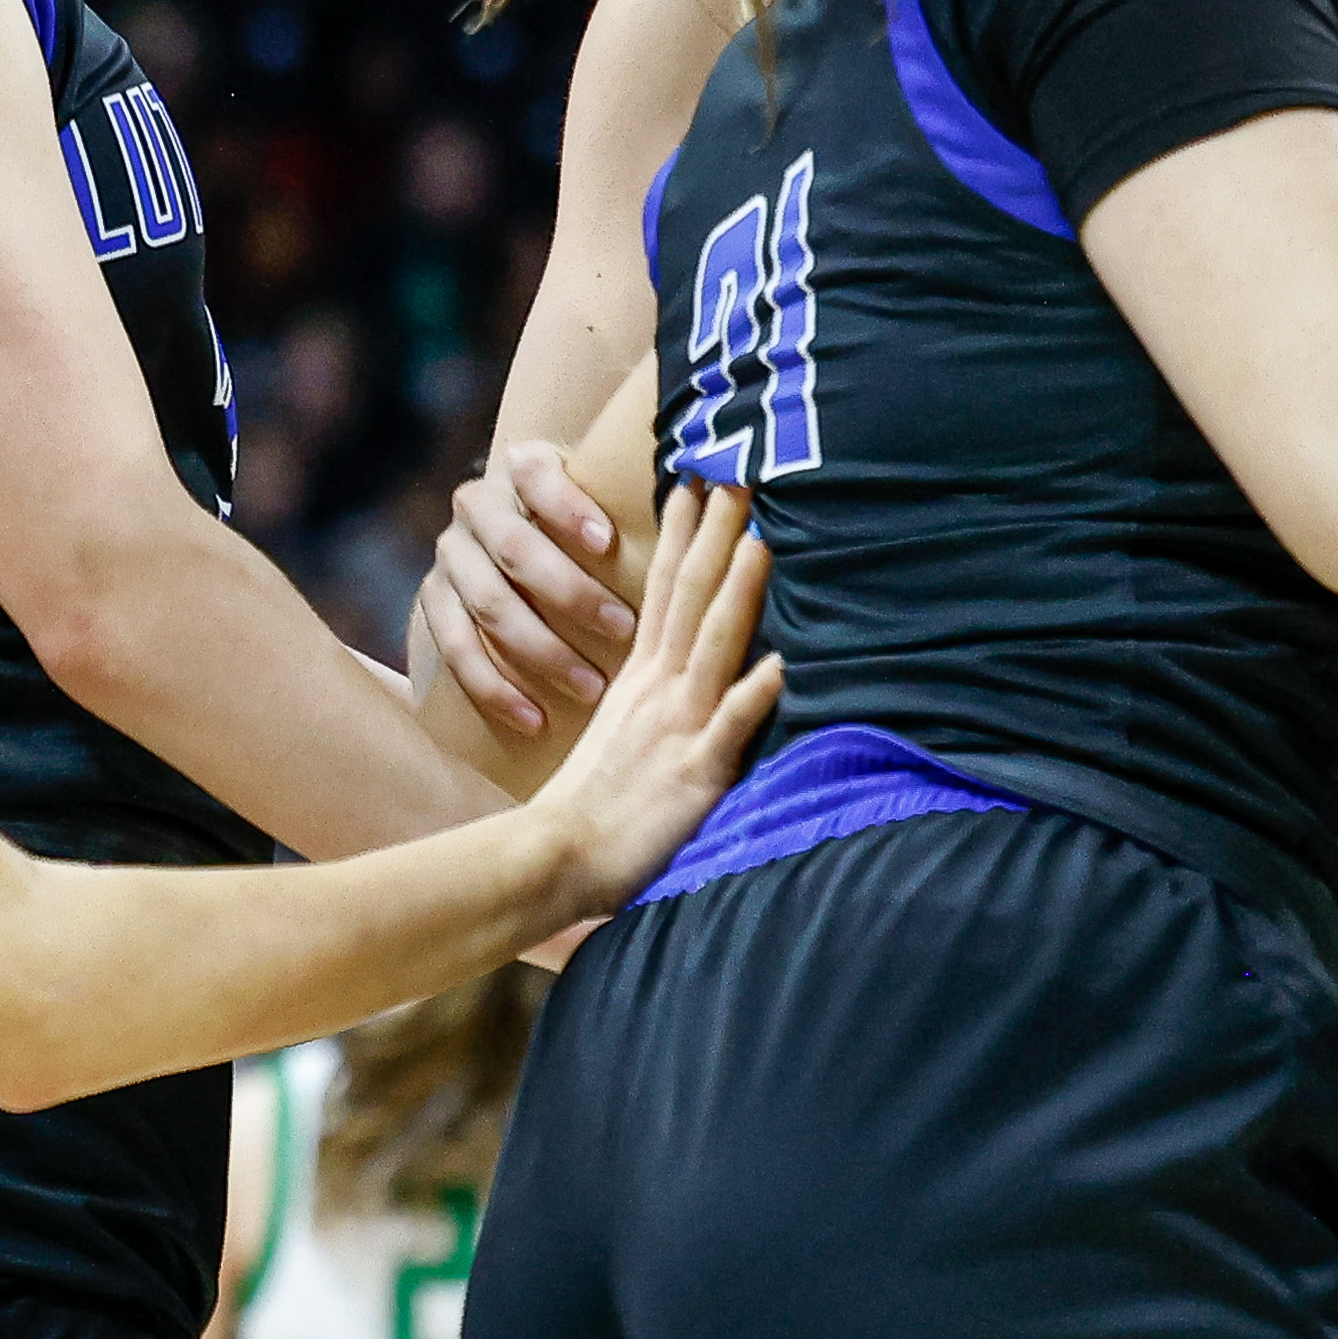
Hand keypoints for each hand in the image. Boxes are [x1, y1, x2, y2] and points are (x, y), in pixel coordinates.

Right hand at [418, 438, 635, 736]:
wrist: (507, 545)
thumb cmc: (585, 525)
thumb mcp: (601, 494)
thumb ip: (636, 498)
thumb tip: (709, 494)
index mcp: (518, 468)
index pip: (535, 476)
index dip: (566, 506)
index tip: (606, 541)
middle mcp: (475, 506)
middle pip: (515, 548)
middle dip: (569, 592)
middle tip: (622, 628)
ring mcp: (450, 557)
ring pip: (489, 605)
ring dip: (542, 651)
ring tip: (591, 685)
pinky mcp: (433, 604)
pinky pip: (457, 651)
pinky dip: (495, 688)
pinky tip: (534, 718)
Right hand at [526, 482, 782, 920]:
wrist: (556, 860)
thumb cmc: (590, 806)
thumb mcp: (620, 729)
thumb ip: (649, 690)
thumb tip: (671, 657)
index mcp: (642, 679)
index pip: (665, 590)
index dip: (684, 535)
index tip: (698, 483)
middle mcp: (661, 690)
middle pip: (691, 598)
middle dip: (717, 536)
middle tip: (740, 478)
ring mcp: (679, 728)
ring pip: (714, 646)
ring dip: (738, 593)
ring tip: (762, 543)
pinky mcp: (696, 774)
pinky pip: (731, 729)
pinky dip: (754, 696)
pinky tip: (782, 665)